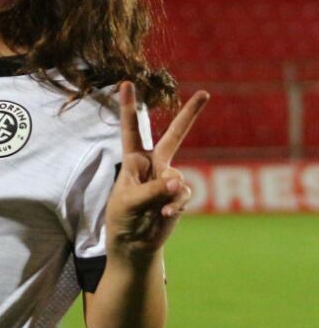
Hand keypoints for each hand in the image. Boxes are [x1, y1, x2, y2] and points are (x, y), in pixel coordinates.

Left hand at [106, 81, 209, 264]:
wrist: (135, 245)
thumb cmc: (123, 221)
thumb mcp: (128, 204)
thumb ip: (152, 190)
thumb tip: (178, 181)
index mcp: (132, 160)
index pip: (130, 129)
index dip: (128, 106)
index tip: (125, 82)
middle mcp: (153, 165)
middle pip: (173, 136)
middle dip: (189, 115)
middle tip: (205, 92)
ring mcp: (169, 179)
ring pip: (178, 178)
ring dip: (168, 196)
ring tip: (156, 211)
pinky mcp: (180, 195)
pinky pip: (184, 195)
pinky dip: (176, 205)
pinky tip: (166, 216)